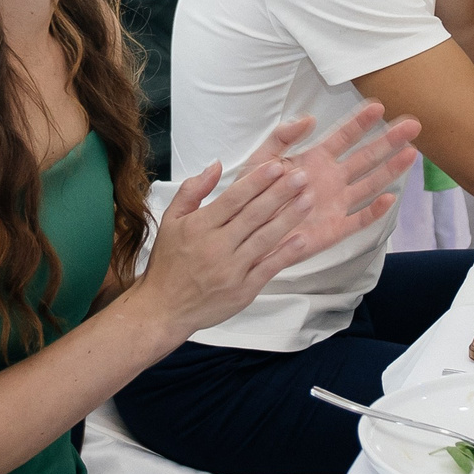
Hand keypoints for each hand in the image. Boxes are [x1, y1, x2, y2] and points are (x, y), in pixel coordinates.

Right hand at [137, 104, 421, 338]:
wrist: (164, 308)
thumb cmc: (168, 263)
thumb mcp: (170, 220)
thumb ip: (192, 190)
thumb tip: (216, 165)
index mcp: (200, 226)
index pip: (234, 198)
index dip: (257, 181)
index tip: (277, 165)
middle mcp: (217, 246)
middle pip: (254, 215)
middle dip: (280, 193)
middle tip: (301, 176)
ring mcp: (232, 269)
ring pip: (265, 238)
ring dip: (289, 217)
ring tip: (309, 199)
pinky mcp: (243, 289)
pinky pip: (268, 267)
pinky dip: (286, 253)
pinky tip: (302, 238)